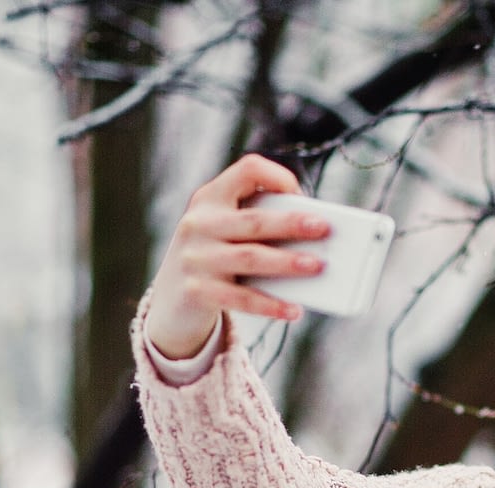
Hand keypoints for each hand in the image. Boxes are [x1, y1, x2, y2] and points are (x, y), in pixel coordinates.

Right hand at [145, 154, 331, 357]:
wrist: (171, 298)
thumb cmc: (216, 257)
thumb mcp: (225, 230)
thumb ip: (259, 226)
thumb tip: (313, 241)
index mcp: (210, 198)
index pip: (246, 171)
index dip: (276, 176)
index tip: (300, 194)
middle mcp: (199, 223)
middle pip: (253, 220)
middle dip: (291, 224)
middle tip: (323, 228)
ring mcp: (196, 258)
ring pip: (250, 258)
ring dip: (287, 262)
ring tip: (317, 266)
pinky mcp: (198, 291)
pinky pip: (242, 299)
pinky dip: (271, 305)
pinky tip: (294, 310)